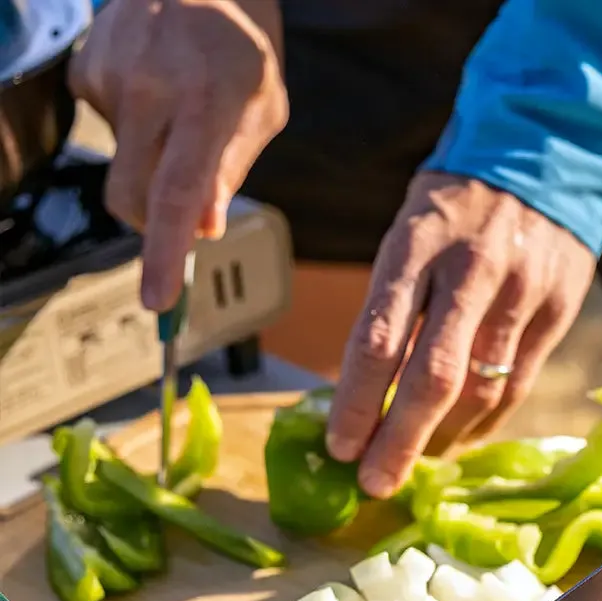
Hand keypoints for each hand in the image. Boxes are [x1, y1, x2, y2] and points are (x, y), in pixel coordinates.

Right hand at [69, 0, 286, 309]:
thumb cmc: (241, 48)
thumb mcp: (263, 110)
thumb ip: (230, 170)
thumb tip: (201, 229)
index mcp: (206, 105)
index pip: (177, 193)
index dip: (164, 252)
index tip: (157, 298)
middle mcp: (151, 90)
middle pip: (131, 197)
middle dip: (152, 223)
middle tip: (181, 209)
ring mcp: (110, 76)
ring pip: (121, 168)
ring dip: (149, 164)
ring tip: (179, 113)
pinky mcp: (85, 70)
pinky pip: (107, 131)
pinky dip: (132, 128)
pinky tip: (153, 90)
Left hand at [326, 172, 595, 496]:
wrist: (547, 153)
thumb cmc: (457, 205)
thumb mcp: (409, 232)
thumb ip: (393, 306)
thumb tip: (366, 394)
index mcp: (416, 244)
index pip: (378, 339)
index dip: (358, 403)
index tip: (340, 447)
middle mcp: (471, 270)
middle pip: (433, 377)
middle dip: (400, 441)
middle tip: (374, 483)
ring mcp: (521, 292)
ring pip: (480, 392)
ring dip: (442, 440)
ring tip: (414, 465)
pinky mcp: (557, 311)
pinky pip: (517, 387)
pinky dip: (483, 424)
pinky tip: (459, 440)